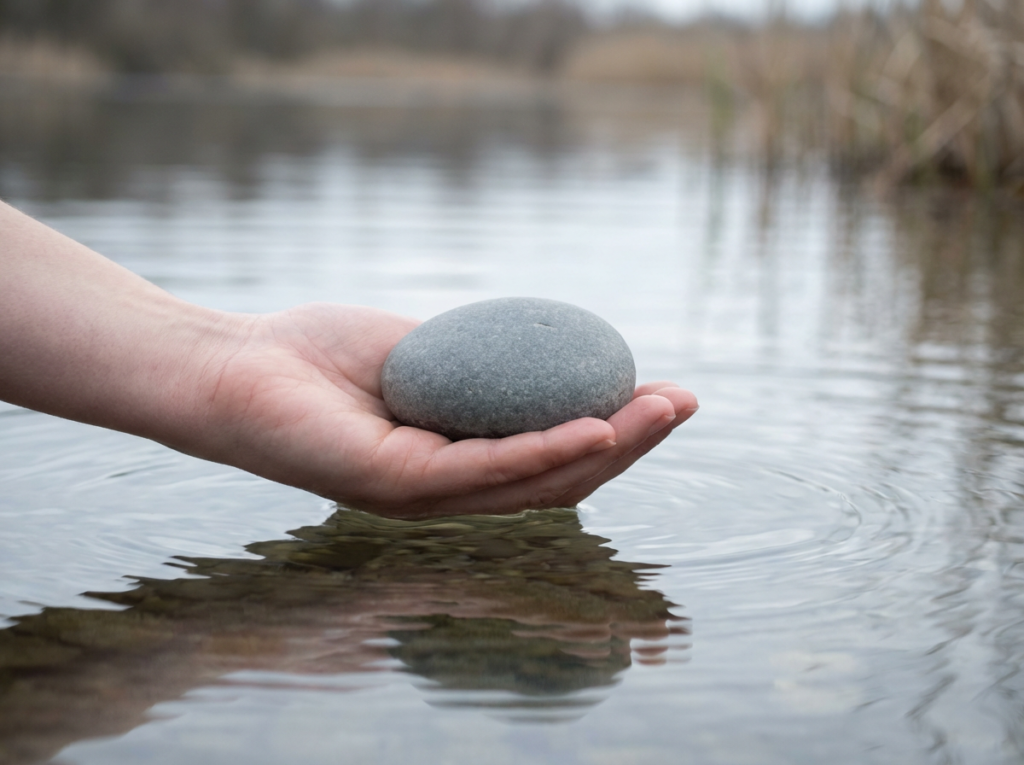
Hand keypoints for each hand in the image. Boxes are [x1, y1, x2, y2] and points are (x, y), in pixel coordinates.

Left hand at [200, 303, 698, 517]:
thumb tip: (543, 345)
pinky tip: (594, 426)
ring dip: (608, 446)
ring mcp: (426, 496)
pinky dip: (546, 448)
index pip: (554, 459)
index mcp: (460, 464)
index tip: (666, 393)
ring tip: (661, 410)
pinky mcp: (396, 486)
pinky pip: (485, 469)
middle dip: (632, 444)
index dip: (618, 433)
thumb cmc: (319, 356)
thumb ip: (478, 363)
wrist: (235, 367)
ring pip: (536, 482)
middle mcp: (451, 492)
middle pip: (561, 479)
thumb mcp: (422, 352)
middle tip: (685, 404)